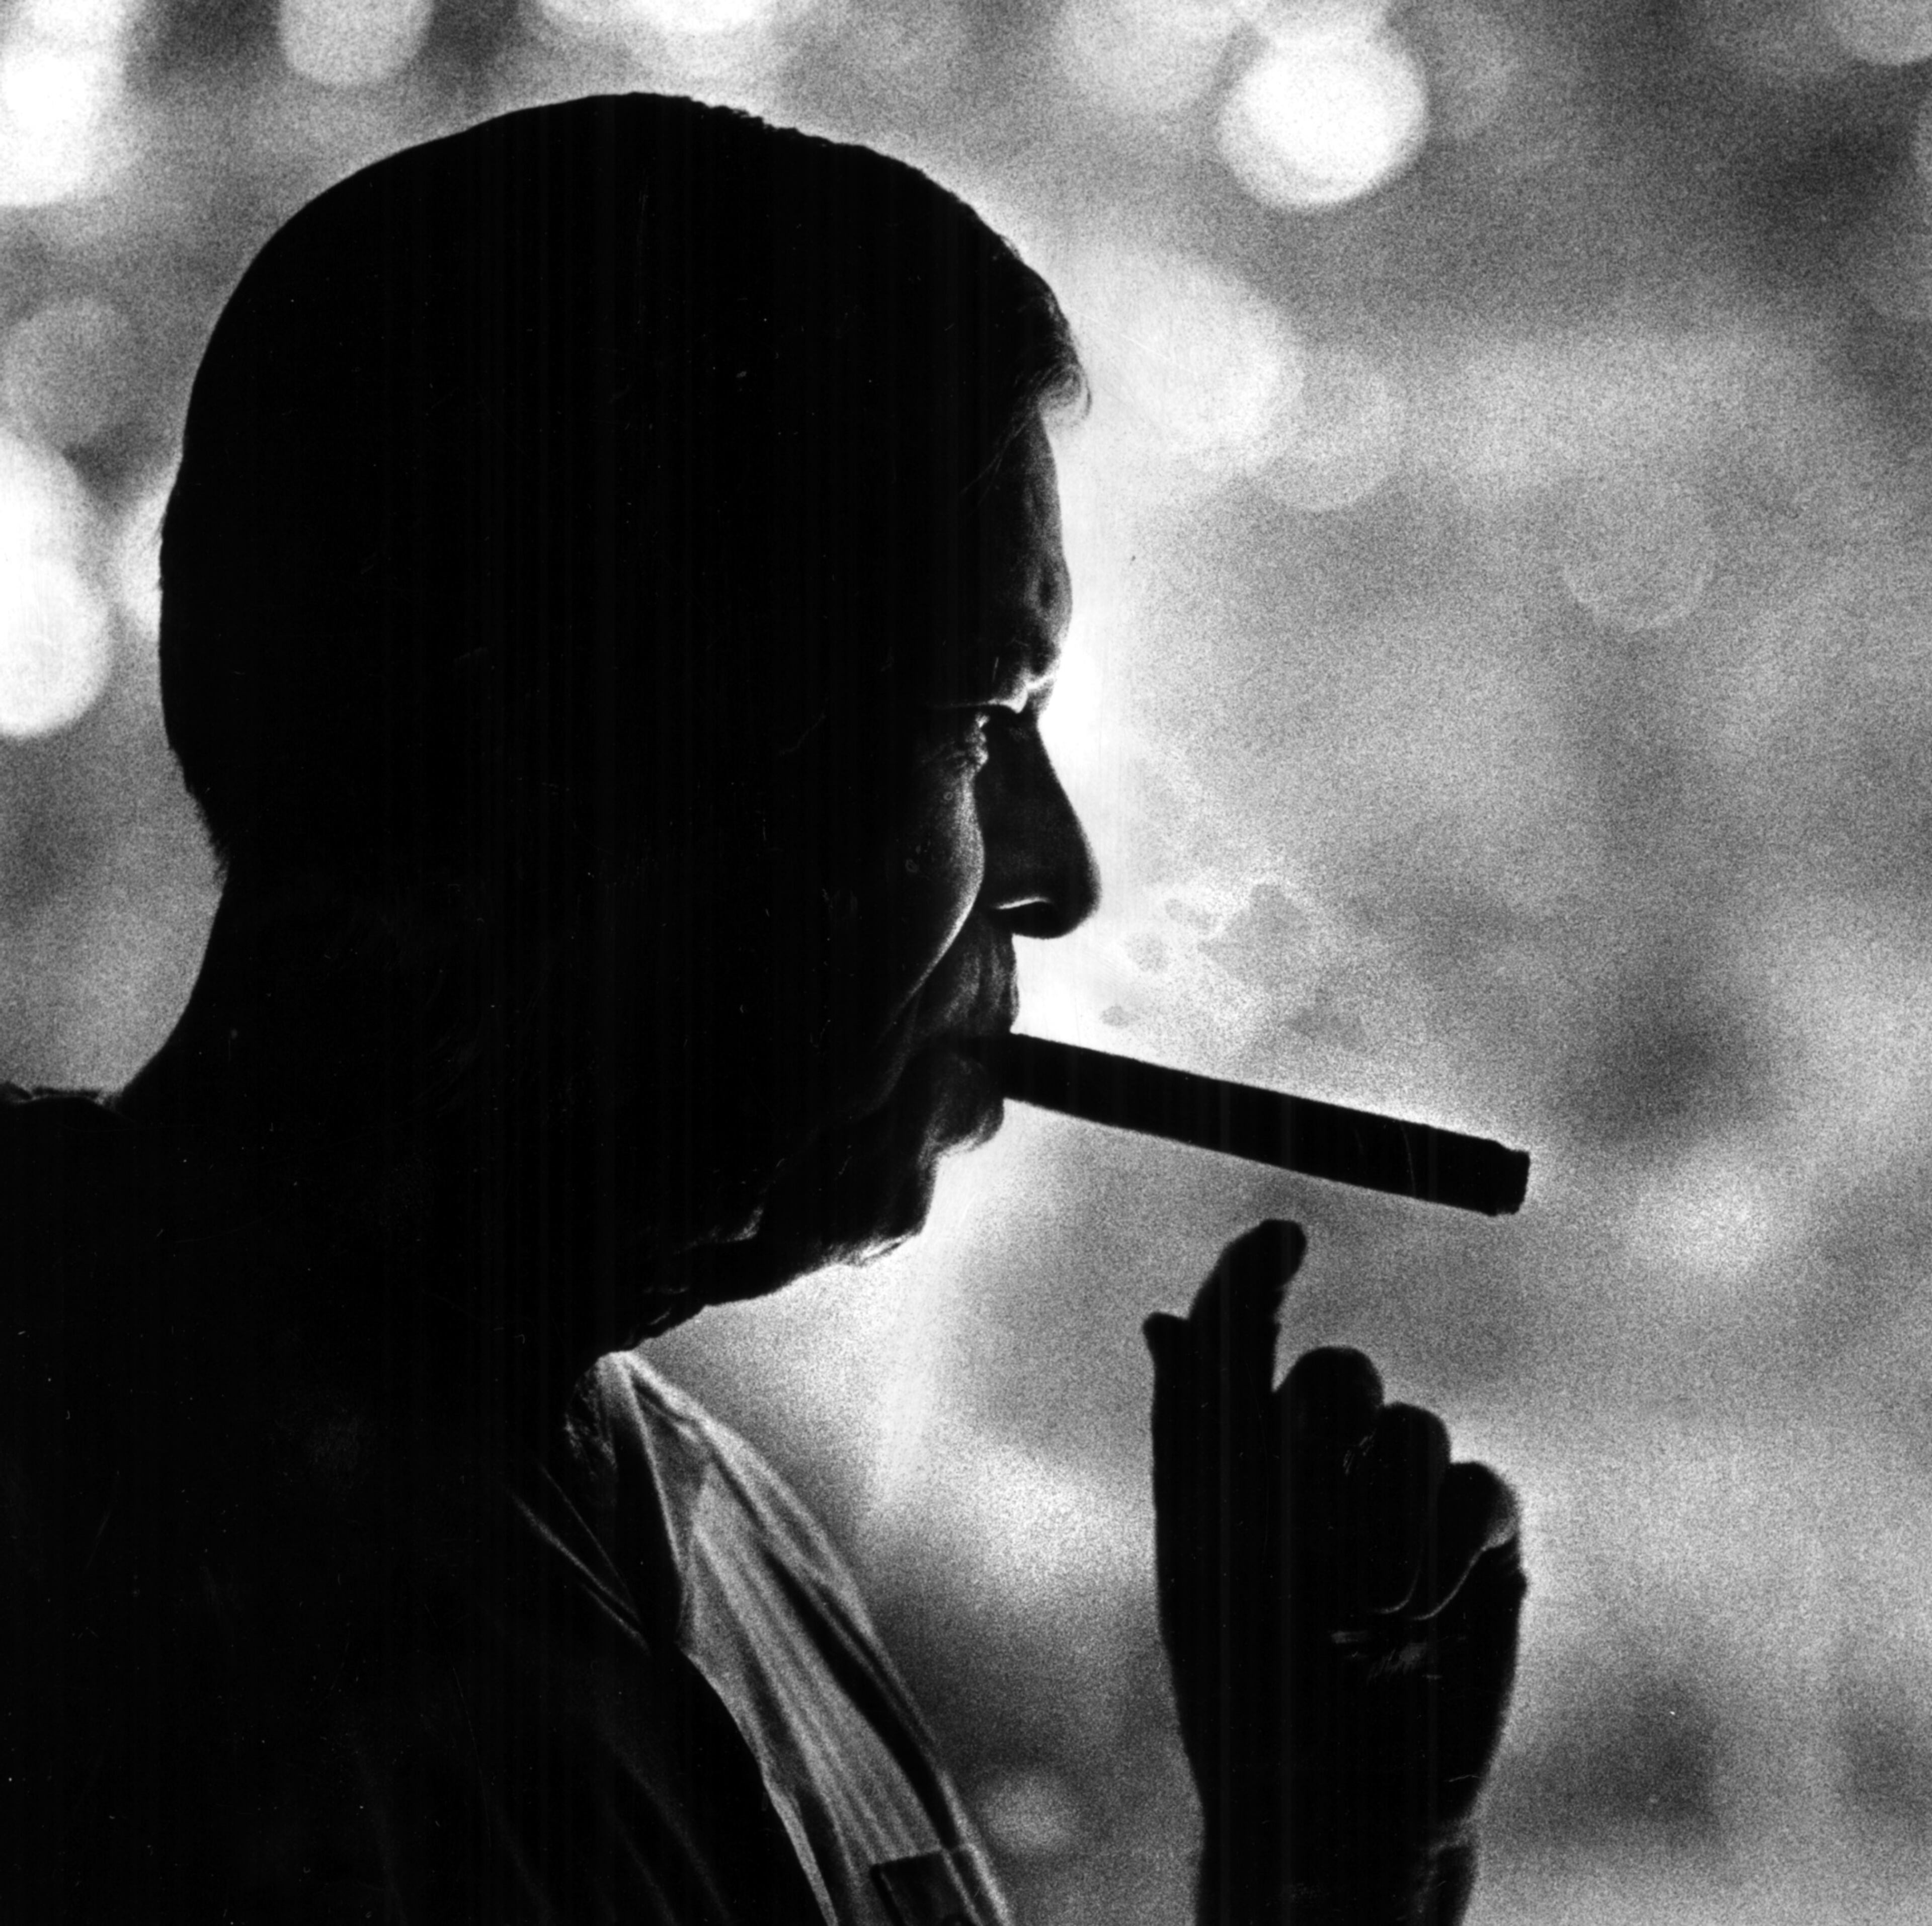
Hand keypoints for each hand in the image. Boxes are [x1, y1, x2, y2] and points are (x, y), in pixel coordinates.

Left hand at [1145, 1221, 1525, 1925]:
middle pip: (1337, 1374)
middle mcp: (1321, 1463)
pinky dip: (1441, 1550)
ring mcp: (1403, 1498)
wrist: (1332, 1801)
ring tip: (1358, 1616)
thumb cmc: (1248, 1682)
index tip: (1281, 1238)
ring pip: (1409, 1427)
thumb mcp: (1202, 1551)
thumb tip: (1159, 1318)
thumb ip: (1194, 1429)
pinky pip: (1477, 1489)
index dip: (1257, 1271)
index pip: (1245, 1331)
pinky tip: (1413, 1622)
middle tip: (1299, 1523)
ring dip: (1379, 1516)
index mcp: (1237, 1455)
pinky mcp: (1476, 1540)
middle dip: (1321, 1432)